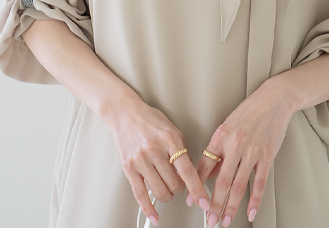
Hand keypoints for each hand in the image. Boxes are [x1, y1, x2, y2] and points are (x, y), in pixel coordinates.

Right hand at [105, 96, 211, 225]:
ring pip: (160, 192)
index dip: (197, 189)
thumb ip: (182, 150)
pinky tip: (154, 216)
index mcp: (170, 138)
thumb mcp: (172, 129)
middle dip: (179, 187)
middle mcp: (155, 149)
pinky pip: (140, 195)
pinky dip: (148, 209)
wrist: (125, 112)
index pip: (187, 170)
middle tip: (178, 182)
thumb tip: (190, 174)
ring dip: (167, 195)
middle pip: (174, 184)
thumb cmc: (150, 119)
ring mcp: (140, 159)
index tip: (204, 202)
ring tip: (166, 186)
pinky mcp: (128, 168)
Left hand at [189, 79, 292, 226]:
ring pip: (239, 185)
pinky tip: (249, 212)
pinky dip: (255, 200)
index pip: (205, 165)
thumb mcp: (228, 125)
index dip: (197, 185)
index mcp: (221, 136)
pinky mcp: (267, 156)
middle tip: (208, 219)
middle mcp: (235, 145)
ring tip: (224, 220)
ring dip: (230, 206)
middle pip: (221, 181)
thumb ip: (219, 149)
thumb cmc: (249, 111)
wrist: (273, 100)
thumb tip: (211, 172)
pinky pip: (259, 182)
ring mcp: (252, 152)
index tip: (192, 200)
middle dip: (213, 204)